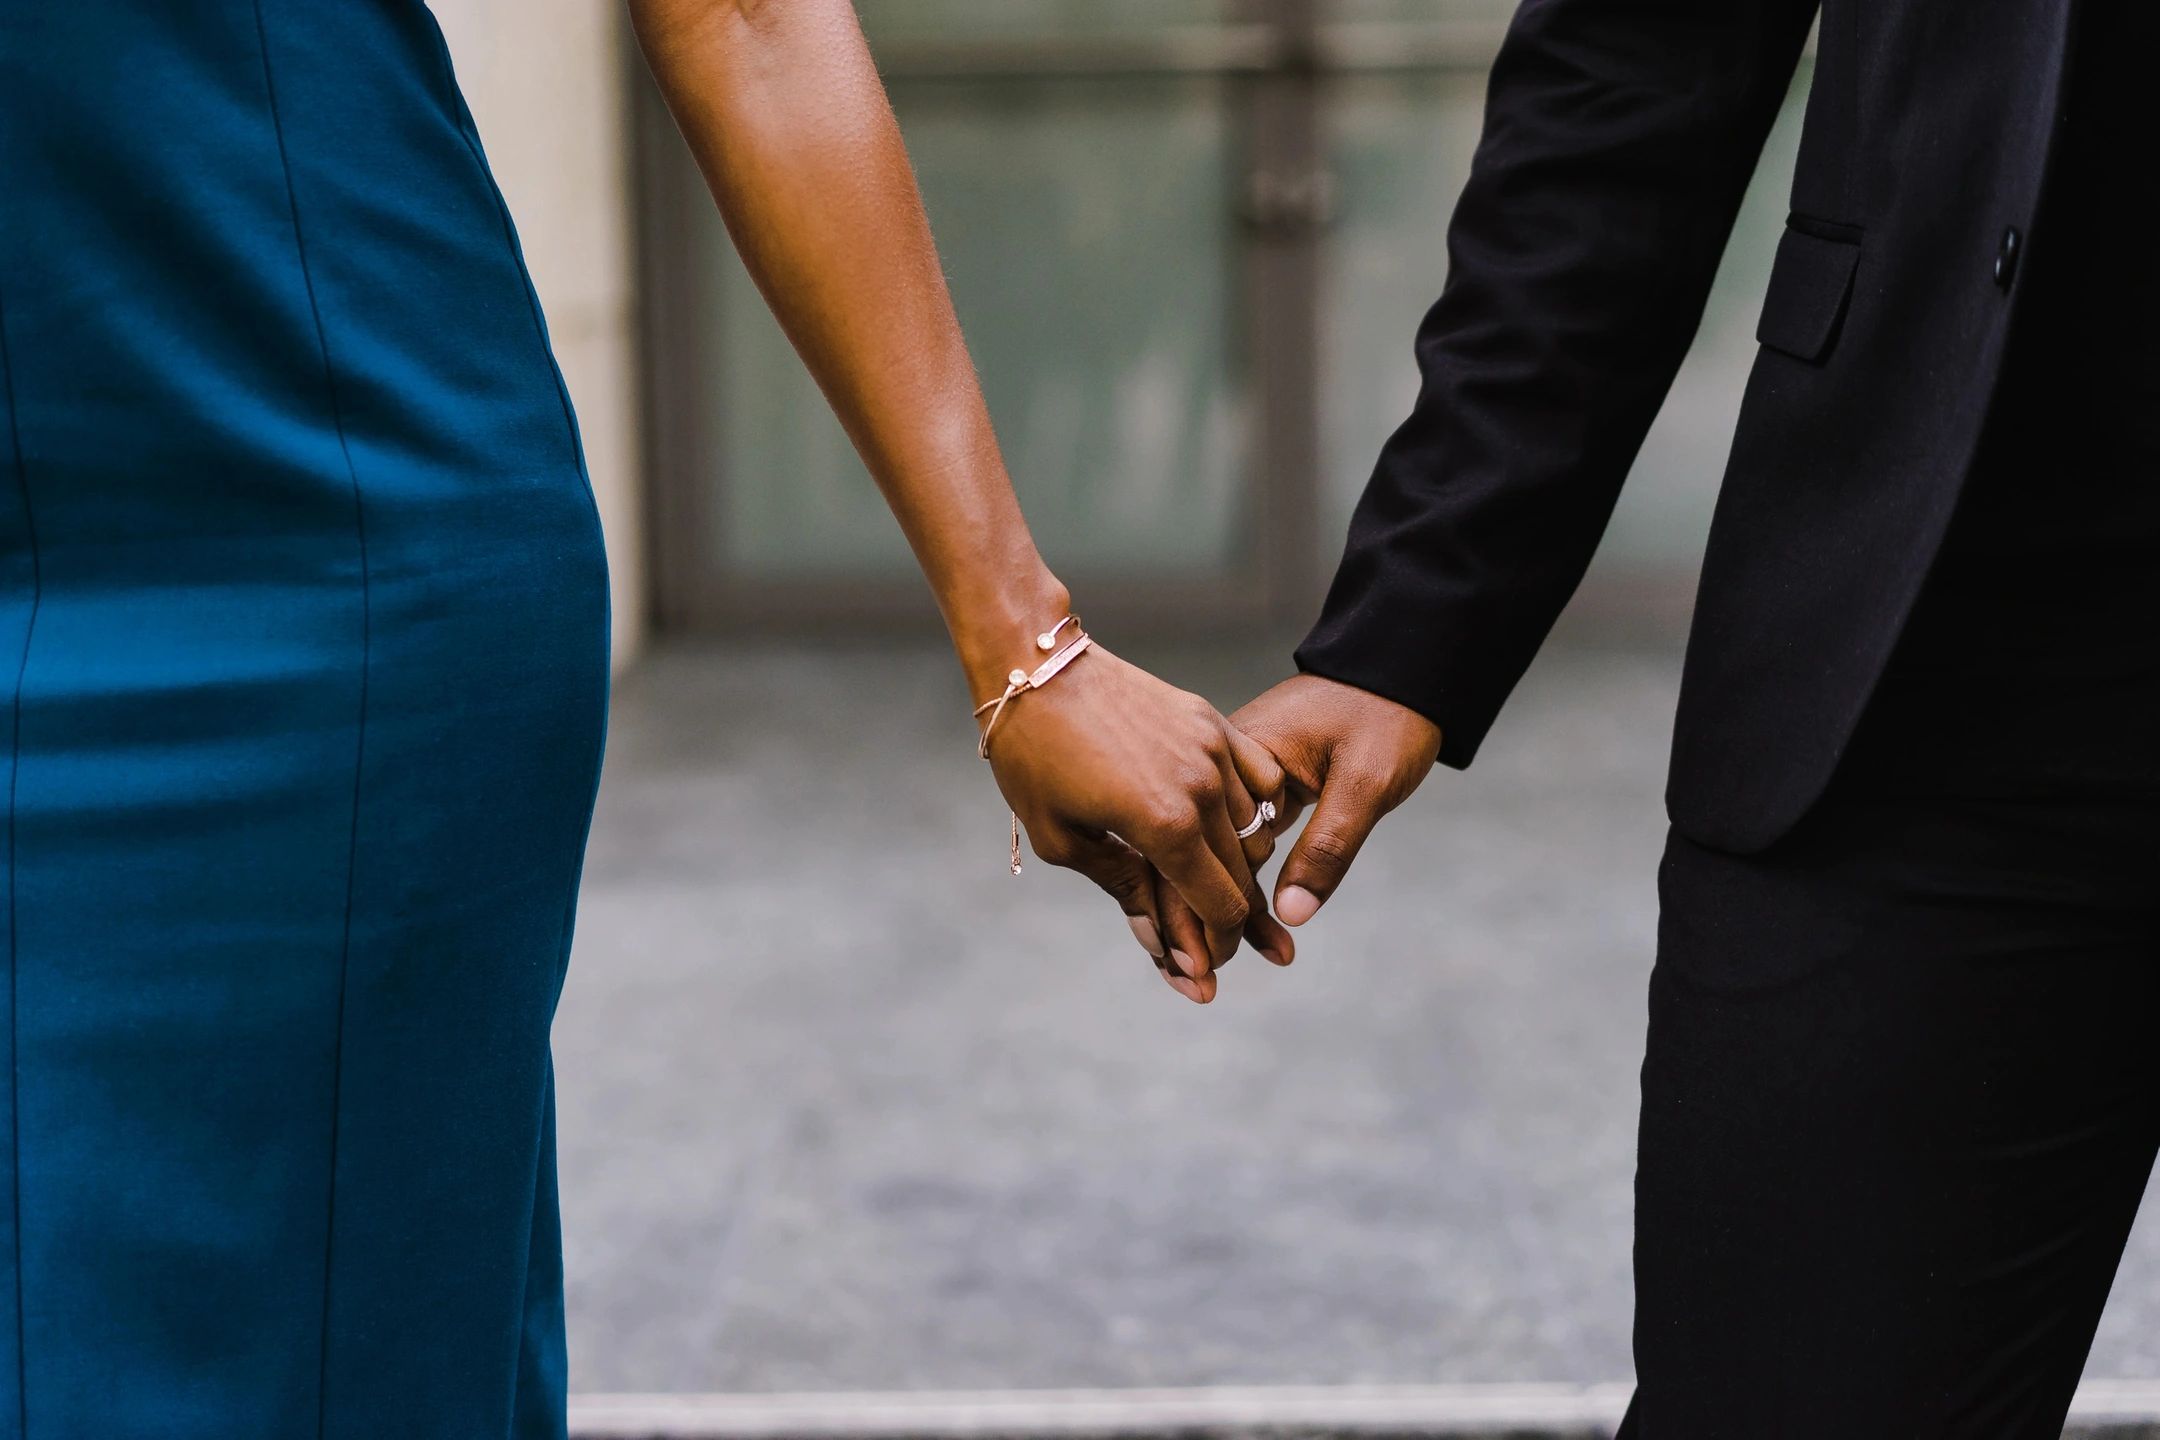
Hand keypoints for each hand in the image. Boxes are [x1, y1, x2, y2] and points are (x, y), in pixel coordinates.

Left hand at [978, 645, 1288, 1002]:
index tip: (1201, 964)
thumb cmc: (1033, 758)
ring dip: (1238, 863)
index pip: (1221, 906)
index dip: (1216, 945)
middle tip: (1205, 935)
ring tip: (1207, 878)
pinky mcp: (1211, 721)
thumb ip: (1123, 889)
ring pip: (1256, 830)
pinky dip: (1255, 809)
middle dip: (1228, 915)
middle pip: (1243, 875)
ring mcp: (1213, 750)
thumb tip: (1159, 946)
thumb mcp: (1063, 840)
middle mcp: (1203, 789)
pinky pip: (1261, 778)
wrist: (1034, 668)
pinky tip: (1228, 822)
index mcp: (1165, 826)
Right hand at [1151, 676, 1439, 961]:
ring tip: (1209, 975)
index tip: (1198, 965)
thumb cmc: (1387, 716)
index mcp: (1240, 757)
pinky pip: (1231, 849)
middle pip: (1184, 855)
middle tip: (1198, 986)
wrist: (1401, 670)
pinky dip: (1235, 890)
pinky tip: (1248, 933)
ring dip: (1207, 914)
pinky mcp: (1253, 794)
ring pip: (1204, 858)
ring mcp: (1234, 782)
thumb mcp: (1366, 782)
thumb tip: (1290, 914)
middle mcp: (1223, 770)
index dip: (1189, 909)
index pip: (1192, 842)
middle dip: (1188, 925)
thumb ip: (1328, 846)